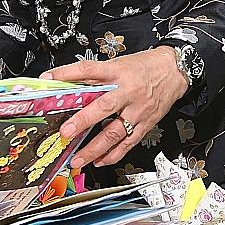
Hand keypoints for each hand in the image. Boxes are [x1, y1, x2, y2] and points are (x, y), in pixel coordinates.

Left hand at [42, 48, 188, 168]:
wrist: (175, 70)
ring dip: (94, 149)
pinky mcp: (146, 123)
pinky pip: (128, 142)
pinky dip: (113, 154)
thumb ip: (97, 76)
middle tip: (65, 133)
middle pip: (104, 107)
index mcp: (118, 72)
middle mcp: (128, 91)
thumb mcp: (119, 64)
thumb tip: (70, 85)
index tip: (49, 80)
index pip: (89, 70)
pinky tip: (100, 161)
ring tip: (77, 160)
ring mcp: (138, 110)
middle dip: (83, 122)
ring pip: (115, 132)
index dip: (67, 74)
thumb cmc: (144, 66)